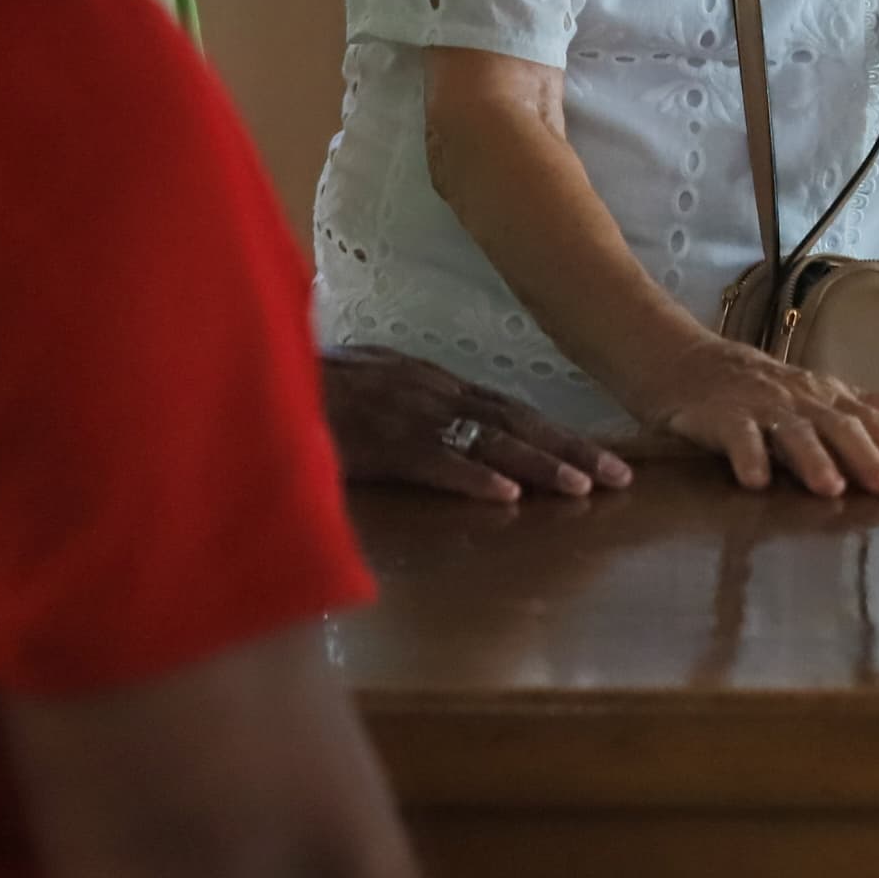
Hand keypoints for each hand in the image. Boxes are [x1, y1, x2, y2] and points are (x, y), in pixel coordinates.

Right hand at [319, 345, 634, 503]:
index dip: (555, 432)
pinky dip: (472, 477)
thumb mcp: (370, 392)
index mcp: (430, 382)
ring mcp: (405, 414)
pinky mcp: (377, 441)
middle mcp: (429, 391)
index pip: (506, 408)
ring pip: (487, 439)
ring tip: (582, 488)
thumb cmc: (306, 393)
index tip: (599, 458)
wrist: (257, 381)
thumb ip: (411, 412)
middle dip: (570, 448)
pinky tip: (507, 496)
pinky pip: (433, 460)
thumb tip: (448, 437)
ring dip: (539, 463)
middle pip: (514, 420)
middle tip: (621, 477)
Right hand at [630, 333, 878, 498]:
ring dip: (813, 459)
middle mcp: (802, 400)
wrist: (690, 362)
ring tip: (831, 488)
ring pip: (793, 432)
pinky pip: (737, 437)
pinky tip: (756, 482)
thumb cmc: (768, 388)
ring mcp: (762, 406)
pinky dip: (748, 457)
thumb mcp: (828, 395)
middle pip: (841, 426)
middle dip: (868, 457)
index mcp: (830, 398)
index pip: (877, 421)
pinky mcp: (722, 416)